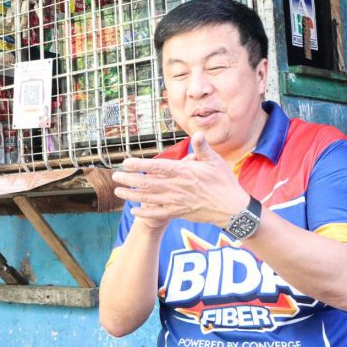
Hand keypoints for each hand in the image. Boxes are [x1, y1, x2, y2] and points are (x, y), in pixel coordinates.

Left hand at [112, 131, 249, 228]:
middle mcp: (177, 188)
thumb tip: (197, 133)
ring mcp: (177, 202)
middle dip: (129, 180)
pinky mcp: (179, 212)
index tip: (126, 162)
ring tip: (118, 191)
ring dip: (132, 195)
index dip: (140, 165)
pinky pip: (158, 213)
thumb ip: (202, 148)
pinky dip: (145, 212)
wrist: (232, 209)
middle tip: (114, 176)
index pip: (157, 167)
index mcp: (184, 172)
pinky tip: (133, 211)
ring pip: (149, 198)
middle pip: (148, 183)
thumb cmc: (224, 182)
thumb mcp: (215, 161)